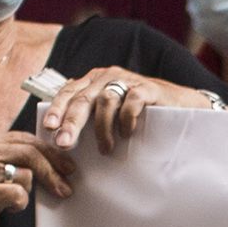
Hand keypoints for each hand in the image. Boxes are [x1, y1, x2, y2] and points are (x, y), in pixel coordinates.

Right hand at [0, 126, 61, 226]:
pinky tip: (7, 208)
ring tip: (12, 200)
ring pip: (26, 175)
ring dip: (26, 192)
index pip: (27, 139)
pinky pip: (18, 195)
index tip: (68, 166)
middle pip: (30, 153)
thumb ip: (19, 157)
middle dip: (53, 171)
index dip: (51, 153)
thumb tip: (58, 158)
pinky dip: (18, 204)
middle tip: (66, 187)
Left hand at [40, 69, 202, 154]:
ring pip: (105, 101)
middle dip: (72, 122)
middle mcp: (107, 77)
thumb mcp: (110, 109)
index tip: (48, 128)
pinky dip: (126, 119)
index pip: (69, 92)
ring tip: (104, 150)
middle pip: (83, 98)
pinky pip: (131, 102)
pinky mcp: (147, 88)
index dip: (57, 109)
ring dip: (102, 128)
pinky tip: (126, 134)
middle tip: (64, 143)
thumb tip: (63, 133)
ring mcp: (127, 81)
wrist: (179, 104)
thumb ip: (90, 113)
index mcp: (93, 81)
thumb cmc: (139, 111)